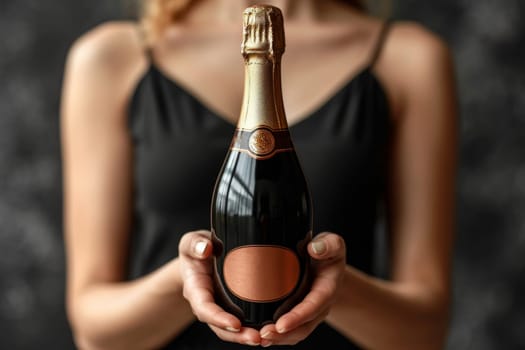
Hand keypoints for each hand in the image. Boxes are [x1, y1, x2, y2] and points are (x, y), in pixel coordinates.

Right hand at [178, 230, 261, 345]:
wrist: (200, 255)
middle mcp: (207, 304)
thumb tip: (205, 249)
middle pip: (220, 326)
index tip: (235, 324)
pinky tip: (270, 331)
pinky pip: (241, 322)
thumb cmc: (196, 249)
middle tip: (257, 338)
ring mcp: (220, 308)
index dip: (219, 318)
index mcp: (195, 289)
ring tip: (266, 338)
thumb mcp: (191, 242)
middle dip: (237, 336)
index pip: (205, 309)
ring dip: (246, 336)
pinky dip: (253, 328)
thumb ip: (195, 244)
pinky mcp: (231, 307)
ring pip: (232, 329)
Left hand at [258, 232, 346, 346]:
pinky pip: (290, 330)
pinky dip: (277, 336)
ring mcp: (310, 313)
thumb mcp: (333, 244)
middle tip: (263, 334)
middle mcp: (320, 305)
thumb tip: (314, 248)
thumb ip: (328, 245)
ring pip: (296, 333)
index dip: (298, 317)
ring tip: (259, 338)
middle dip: (284, 334)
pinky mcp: (300, 314)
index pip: (313, 306)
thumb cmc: (329, 252)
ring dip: (278, 339)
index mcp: (327, 289)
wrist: (328, 262)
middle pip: (303, 327)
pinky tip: (261, 336)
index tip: (281, 325)